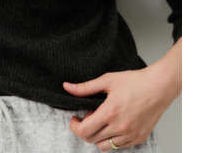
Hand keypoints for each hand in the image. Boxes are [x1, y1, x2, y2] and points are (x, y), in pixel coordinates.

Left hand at [62, 66, 176, 150]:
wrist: (159, 86)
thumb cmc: (135, 81)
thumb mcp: (107, 80)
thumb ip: (85, 87)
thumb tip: (67, 87)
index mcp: (110, 112)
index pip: (84, 131)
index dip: (75, 126)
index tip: (75, 118)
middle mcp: (120, 127)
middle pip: (92, 140)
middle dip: (85, 129)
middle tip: (88, 116)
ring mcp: (130, 135)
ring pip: (104, 146)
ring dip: (98, 136)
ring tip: (101, 121)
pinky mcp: (139, 138)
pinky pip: (119, 147)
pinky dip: (112, 139)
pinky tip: (113, 125)